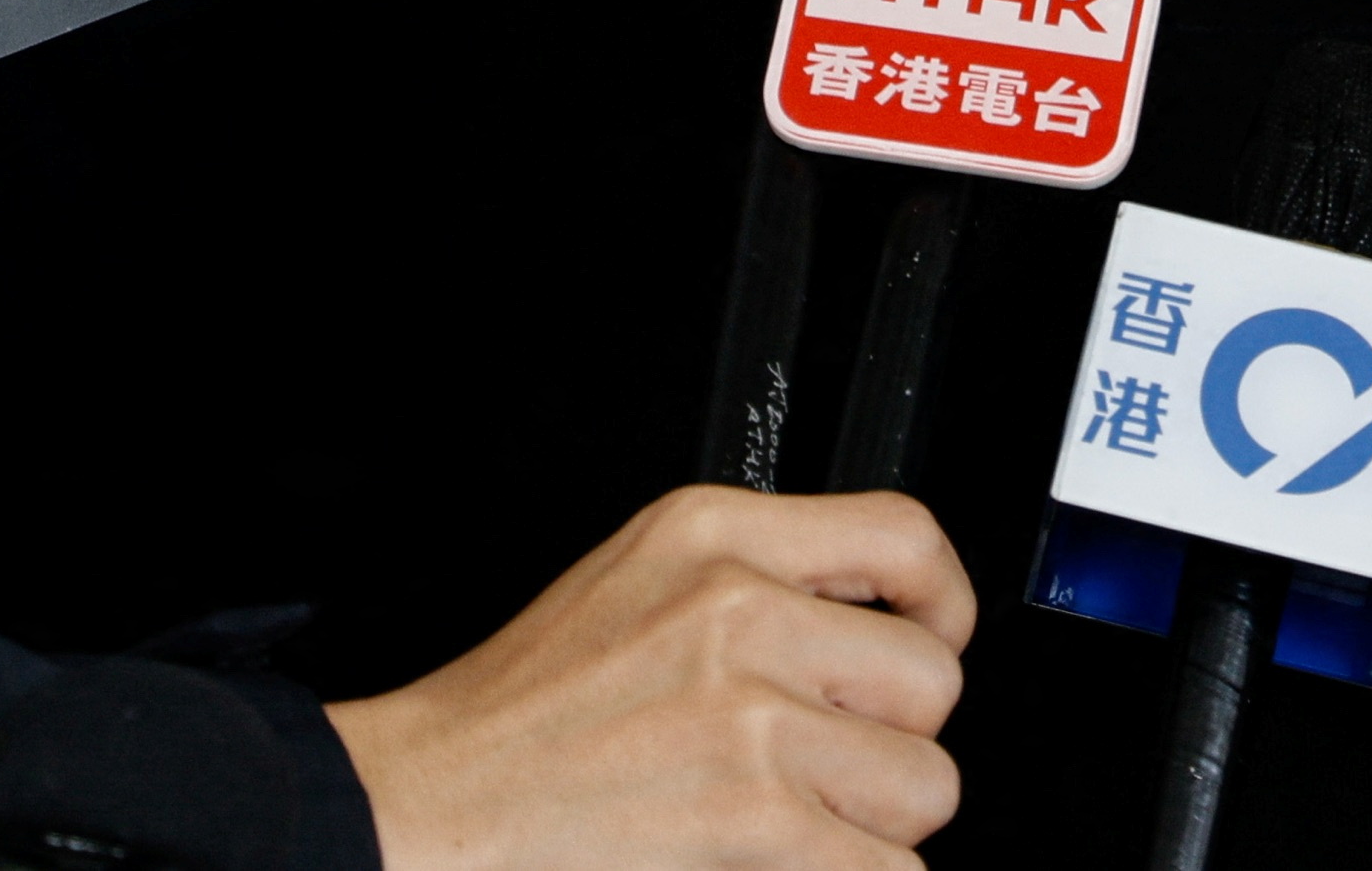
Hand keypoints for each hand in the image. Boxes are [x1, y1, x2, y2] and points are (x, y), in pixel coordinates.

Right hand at [328, 487, 972, 870]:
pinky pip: (890, 870)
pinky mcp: (752, 816)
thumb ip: (754, 580)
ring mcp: (747, 715)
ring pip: (924, 784)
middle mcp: (737, 608)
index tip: (937, 638)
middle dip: (890, 740)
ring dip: (875, 825)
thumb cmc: (520, 714)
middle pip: (929, 680)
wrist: (429, 801)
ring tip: (796, 822)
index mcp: (710, 534)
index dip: (942, 603)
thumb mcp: (636, 582)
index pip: (902, 536)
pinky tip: (795, 864)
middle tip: (823, 766)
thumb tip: (872, 619)